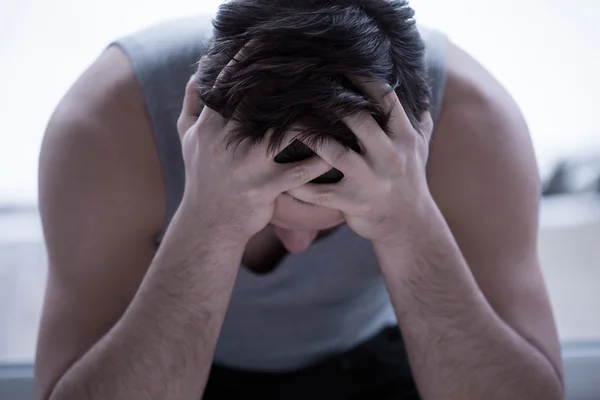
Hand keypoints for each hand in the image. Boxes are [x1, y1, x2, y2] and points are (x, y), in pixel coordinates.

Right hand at [176, 57, 330, 244]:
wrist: (208, 224)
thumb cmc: (201, 177)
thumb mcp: (188, 139)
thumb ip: (193, 103)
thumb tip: (201, 68)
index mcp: (209, 127)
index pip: (229, 86)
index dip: (247, 62)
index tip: (269, 46)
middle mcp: (225, 143)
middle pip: (261, 103)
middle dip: (290, 86)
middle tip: (315, 74)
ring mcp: (246, 166)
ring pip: (288, 133)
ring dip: (314, 120)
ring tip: (334, 106)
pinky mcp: (265, 188)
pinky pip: (301, 170)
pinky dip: (321, 158)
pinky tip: (338, 146)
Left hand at [287, 76, 434, 244]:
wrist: (409, 224)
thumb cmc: (411, 180)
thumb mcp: (421, 148)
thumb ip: (420, 119)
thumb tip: (421, 89)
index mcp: (404, 138)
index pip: (386, 101)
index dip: (364, 80)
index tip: (343, 64)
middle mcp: (389, 157)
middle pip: (359, 121)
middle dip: (333, 103)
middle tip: (307, 86)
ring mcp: (371, 181)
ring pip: (335, 153)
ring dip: (310, 137)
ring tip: (288, 123)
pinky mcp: (353, 203)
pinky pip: (320, 192)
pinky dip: (299, 185)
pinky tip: (281, 175)